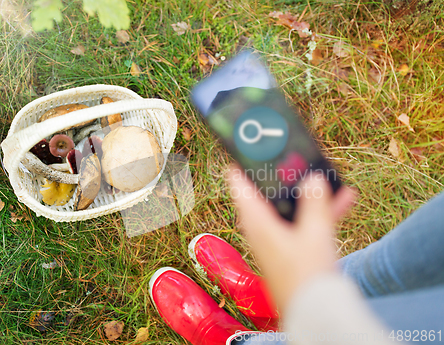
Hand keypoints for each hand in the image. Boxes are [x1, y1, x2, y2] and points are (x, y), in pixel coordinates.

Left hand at [227, 166, 355, 313]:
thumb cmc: (306, 274)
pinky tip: (344, 198)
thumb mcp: (315, 232)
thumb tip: (313, 179)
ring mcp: (275, 235)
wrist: (314, 311)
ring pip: (288, 204)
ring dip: (306, 190)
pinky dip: (317, 210)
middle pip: (266, 189)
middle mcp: (260, 225)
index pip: (238, 181)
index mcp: (255, 218)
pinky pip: (301, 220)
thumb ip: (315, 203)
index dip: (242, 159)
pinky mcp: (289, 245)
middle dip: (283, 172)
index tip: (249, 141)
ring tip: (326, 172)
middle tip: (295, 152)